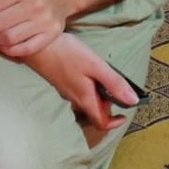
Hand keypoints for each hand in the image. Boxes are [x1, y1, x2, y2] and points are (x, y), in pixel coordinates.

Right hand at [24, 34, 139, 130]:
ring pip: (87, 101)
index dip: (114, 123)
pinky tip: (89, 70)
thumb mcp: (95, 66)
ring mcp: (67, 91)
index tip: (124, 114)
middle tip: (116, 87)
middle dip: (108, 105)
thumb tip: (133, 100)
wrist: (35, 45)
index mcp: (85, 99)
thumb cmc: (65, 54)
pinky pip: (79, 91)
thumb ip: (114, 83)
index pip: (101, 123)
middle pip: (95, 112)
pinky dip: (89, 87)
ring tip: (104, 76)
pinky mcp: (61, 82)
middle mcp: (75, 99)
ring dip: (98, 95)